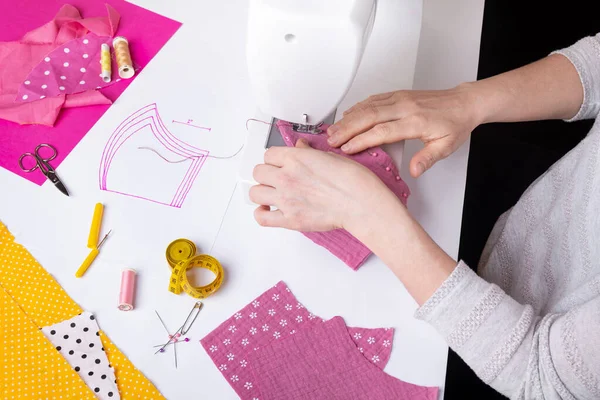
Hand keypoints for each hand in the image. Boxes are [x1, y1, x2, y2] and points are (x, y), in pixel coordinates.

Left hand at [250, 139, 397, 231]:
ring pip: (255, 193)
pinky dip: (261, 214)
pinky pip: (262, 217)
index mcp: (295, 158)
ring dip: (262, 192)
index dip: (275, 159)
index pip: (269, 154)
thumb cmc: (352, 180)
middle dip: (267, 174)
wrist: (360, 203)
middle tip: (276, 178)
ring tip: (271, 194)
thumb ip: (309, 152)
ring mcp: (285, 199)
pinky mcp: (290, 219)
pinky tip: (268, 210)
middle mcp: (286, 177)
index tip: (280, 164)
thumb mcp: (330, 155)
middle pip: (258, 172)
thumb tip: (300, 147)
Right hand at [326, 84, 481, 177]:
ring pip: (368, 106)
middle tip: (331, 140)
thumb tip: (414, 170)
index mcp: (416, 121)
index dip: (362, 140)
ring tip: (333, 130)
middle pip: (369, 116)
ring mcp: (400, 99)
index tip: (347, 149)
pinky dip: (357, 107)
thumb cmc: (454, 125)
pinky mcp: (398, 95)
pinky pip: (374, 99)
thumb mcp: (446, 146)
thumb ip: (428, 158)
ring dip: (348, 118)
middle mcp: (405, 107)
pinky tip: (347, 115)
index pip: (383, 131)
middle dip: (347, 128)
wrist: (463, 103)